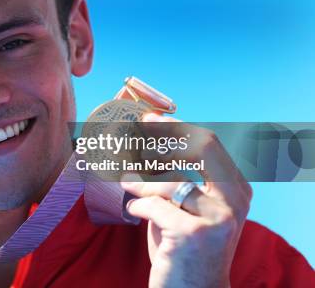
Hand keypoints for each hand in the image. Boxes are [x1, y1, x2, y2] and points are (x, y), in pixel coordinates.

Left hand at [120, 113, 252, 287]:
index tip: (148, 118)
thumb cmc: (185, 245)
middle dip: (162, 136)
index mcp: (237, 189)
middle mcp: (235, 201)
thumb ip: (182, 176)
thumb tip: (147, 138)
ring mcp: (217, 217)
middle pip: (198, 147)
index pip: (208, 142)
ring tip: (125, 182)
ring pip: (167, 181)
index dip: (176, 126)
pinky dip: (137, 206)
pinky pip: (153, 206)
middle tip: (134, 134)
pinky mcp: (193, 233)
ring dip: (138, 181)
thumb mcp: (192, 208)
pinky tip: (134, 211)